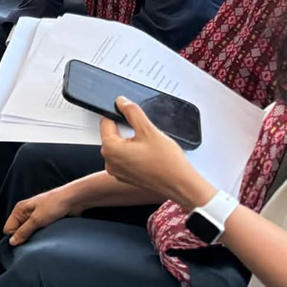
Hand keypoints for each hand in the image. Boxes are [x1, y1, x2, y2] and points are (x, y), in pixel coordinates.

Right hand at [4, 186, 78, 245]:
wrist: (74, 199)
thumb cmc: (54, 204)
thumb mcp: (37, 220)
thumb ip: (23, 232)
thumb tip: (12, 242)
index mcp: (19, 210)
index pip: (8, 229)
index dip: (14, 238)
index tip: (23, 245)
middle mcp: (25, 213)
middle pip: (18, 231)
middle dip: (24, 238)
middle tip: (33, 243)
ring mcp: (35, 217)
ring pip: (29, 232)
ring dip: (34, 237)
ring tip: (42, 239)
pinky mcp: (45, 220)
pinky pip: (38, 231)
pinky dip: (41, 235)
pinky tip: (47, 237)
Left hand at [100, 97, 214, 210]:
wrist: (181, 185)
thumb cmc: (167, 162)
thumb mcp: (148, 129)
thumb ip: (132, 112)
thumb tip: (121, 102)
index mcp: (110, 149)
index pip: (106, 122)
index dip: (118, 114)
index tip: (129, 113)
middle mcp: (110, 162)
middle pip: (113, 134)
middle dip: (127, 129)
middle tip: (145, 133)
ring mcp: (117, 171)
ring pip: (120, 146)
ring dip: (132, 141)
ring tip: (149, 146)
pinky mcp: (126, 177)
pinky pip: (126, 158)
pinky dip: (135, 153)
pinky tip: (149, 155)